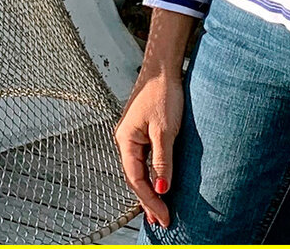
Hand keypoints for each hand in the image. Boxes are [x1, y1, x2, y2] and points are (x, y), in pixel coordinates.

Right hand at [115, 65, 182, 227]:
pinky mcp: (140, 132)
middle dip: (147, 201)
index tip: (164, 217)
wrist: (162, 69)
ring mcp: (131, 136)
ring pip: (137, 171)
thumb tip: (161, 188)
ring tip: (158, 210)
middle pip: (133, 178)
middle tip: (161, 221)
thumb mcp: (165, 130)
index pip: (136, 179)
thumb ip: (162, 161)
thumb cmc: (162, 94)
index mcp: (126, 140)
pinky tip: (157, 184)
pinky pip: (143, 160)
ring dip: (148, 191)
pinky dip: (150, 176)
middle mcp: (124, 140)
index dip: (150, 200)